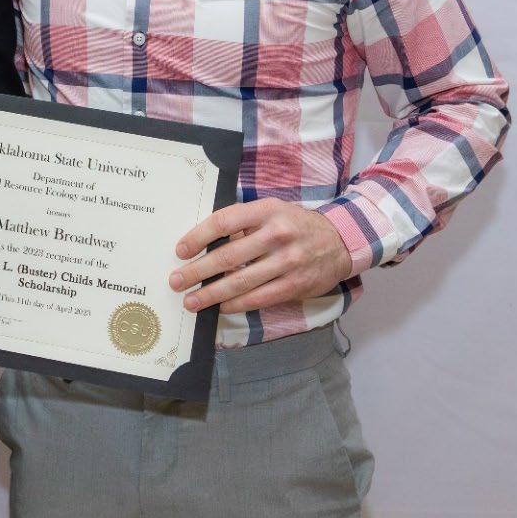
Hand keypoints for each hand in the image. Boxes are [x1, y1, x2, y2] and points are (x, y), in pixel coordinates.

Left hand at [168, 199, 352, 313]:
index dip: (199, 236)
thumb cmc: (295, 224)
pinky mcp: (295, 285)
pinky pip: (259, 298)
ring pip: (241, 281)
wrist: (340, 241)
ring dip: (212, 294)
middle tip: (176, 280)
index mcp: (266, 210)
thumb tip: (204, 241)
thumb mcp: (271, 210)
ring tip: (191, 301)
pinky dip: (236, 304)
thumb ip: (243, 223)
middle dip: (198, 270)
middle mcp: (276, 234)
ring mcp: (287, 261)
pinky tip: (220, 307)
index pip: (224, 221)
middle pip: (228, 255)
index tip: (181, 250)